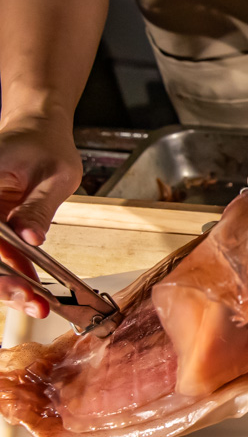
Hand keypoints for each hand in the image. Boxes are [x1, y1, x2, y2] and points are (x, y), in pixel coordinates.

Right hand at [0, 116, 81, 317]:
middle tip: (33, 304)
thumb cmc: (44, 145)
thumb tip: (30, 239)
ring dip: (10, 286)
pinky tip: (36, 293)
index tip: (19, 288)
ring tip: (39, 306)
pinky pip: (1, 256)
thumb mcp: (53, 175)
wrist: (39, 131)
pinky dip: (17, 274)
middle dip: (3, 285)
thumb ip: (38, 207)